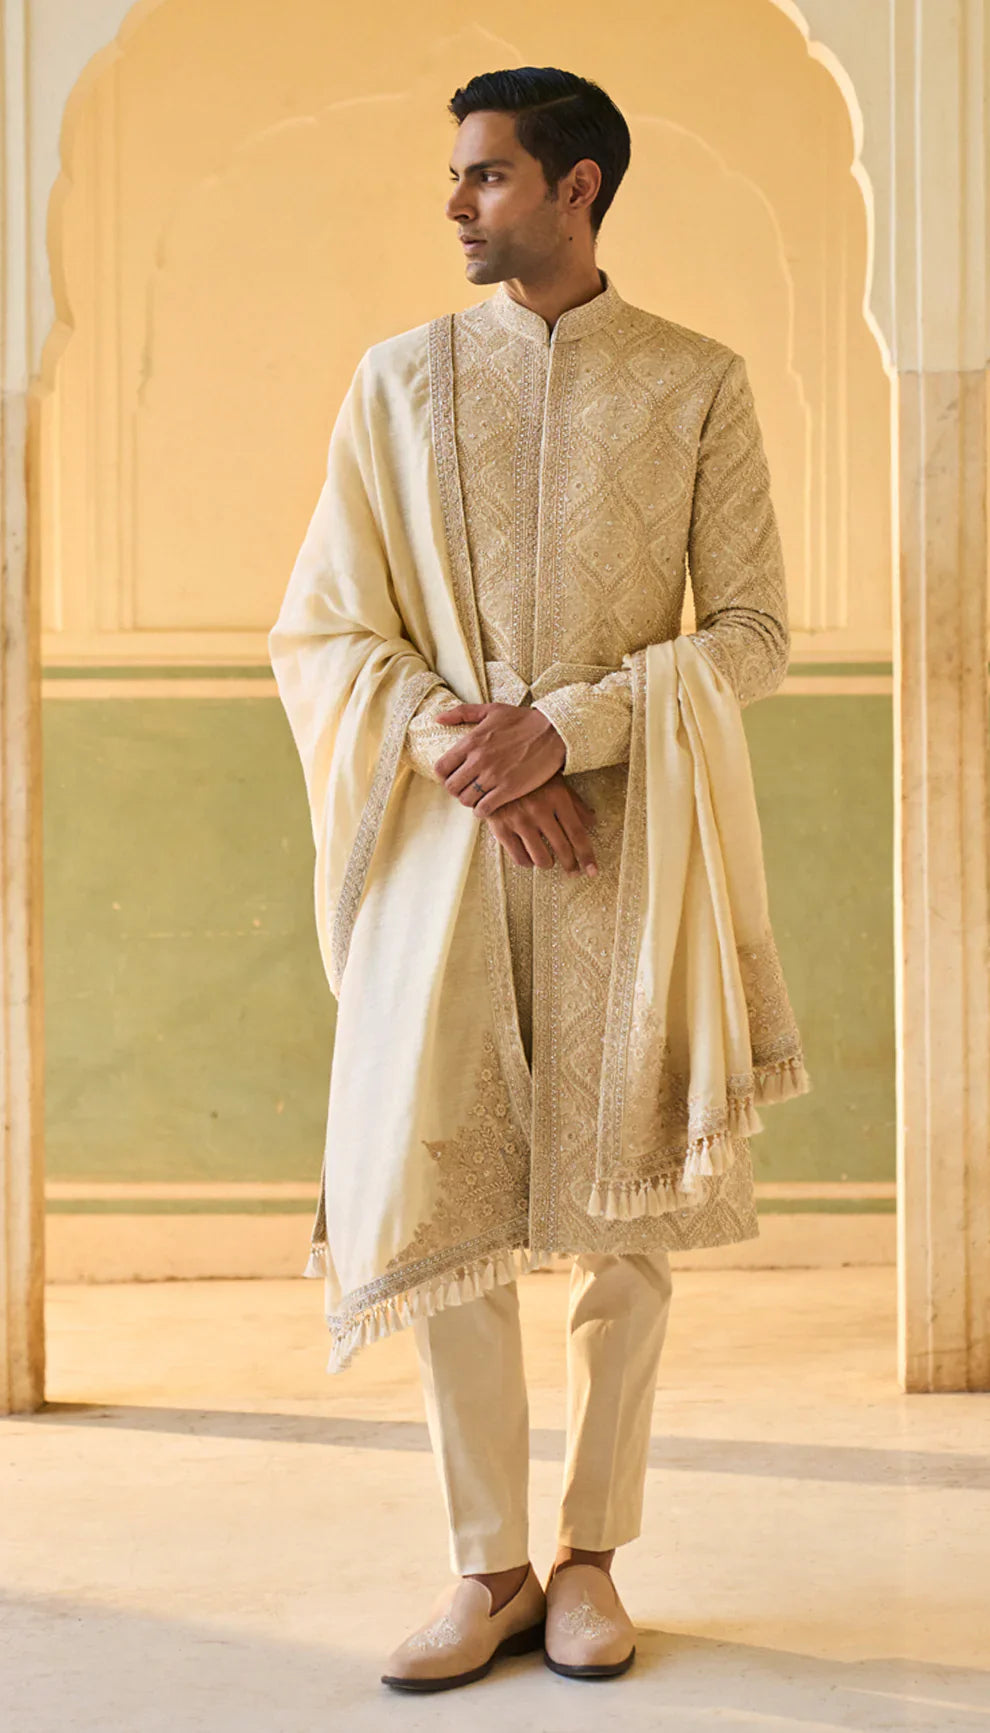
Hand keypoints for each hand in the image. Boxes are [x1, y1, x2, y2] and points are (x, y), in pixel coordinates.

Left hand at [432, 702, 565, 812]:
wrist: (555, 731)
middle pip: (451, 787)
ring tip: (479, 796)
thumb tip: (438, 718)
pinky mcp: (509, 789)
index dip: (444, 775)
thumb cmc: (524, 720)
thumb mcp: (492, 710)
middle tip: (468, 788)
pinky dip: (483, 810)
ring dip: (470, 800)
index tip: (454, 776)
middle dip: (457, 790)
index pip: (441, 768)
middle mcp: (479, 760)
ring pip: (466, 800)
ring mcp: (493, 776)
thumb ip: (462, 713)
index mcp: (471, 741)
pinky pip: (484, 809)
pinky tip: (490, 805)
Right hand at [484, 773, 597, 875]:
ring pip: (540, 858)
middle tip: (573, 871)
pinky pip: (519, 857)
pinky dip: (527, 862)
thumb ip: (574, 803)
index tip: (592, 871)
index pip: (577, 833)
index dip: (587, 855)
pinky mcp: (500, 827)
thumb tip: (592, 823)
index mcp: (557, 797)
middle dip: (571, 865)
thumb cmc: (531, 777)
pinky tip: (530, 858)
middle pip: (562, 849)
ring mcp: (518, 819)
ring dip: (548, 863)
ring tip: (548, 861)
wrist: (494, 768)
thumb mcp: (556, 782)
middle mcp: (539, 809)